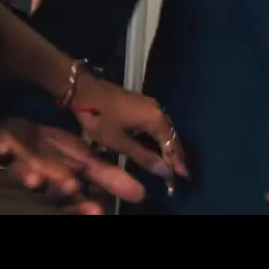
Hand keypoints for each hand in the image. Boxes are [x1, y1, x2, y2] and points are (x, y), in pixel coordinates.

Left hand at [0, 117, 145, 214]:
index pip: (71, 202)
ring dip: (28, 176)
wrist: (28, 118)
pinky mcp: (0, 145)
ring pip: (21, 174)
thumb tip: (142, 195)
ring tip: (36, 177)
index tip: (96, 210)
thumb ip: (109, 179)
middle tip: (69, 185)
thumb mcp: (86, 160)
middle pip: (44, 191)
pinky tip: (3, 149)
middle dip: (56, 191)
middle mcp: (39, 177)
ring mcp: (17, 161)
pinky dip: (0, 148)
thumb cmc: (57, 145)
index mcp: (60, 183)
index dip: (81, 207)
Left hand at [71, 76, 188, 185]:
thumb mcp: (120, 142)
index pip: (171, 146)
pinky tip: (157, 146)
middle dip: (175, 155)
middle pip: (172, 136)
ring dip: (168, 146)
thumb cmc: (100, 118)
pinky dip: (160, 138)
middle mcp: (157, 110)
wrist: (84, 90)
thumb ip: (144, 157)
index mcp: (155, 119)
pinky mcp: (142, 104)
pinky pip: (157, 124)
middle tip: (180, 174)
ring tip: (171, 163)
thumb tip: (166, 172)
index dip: (177, 163)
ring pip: (165, 129)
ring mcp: (150, 105)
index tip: (184, 178)